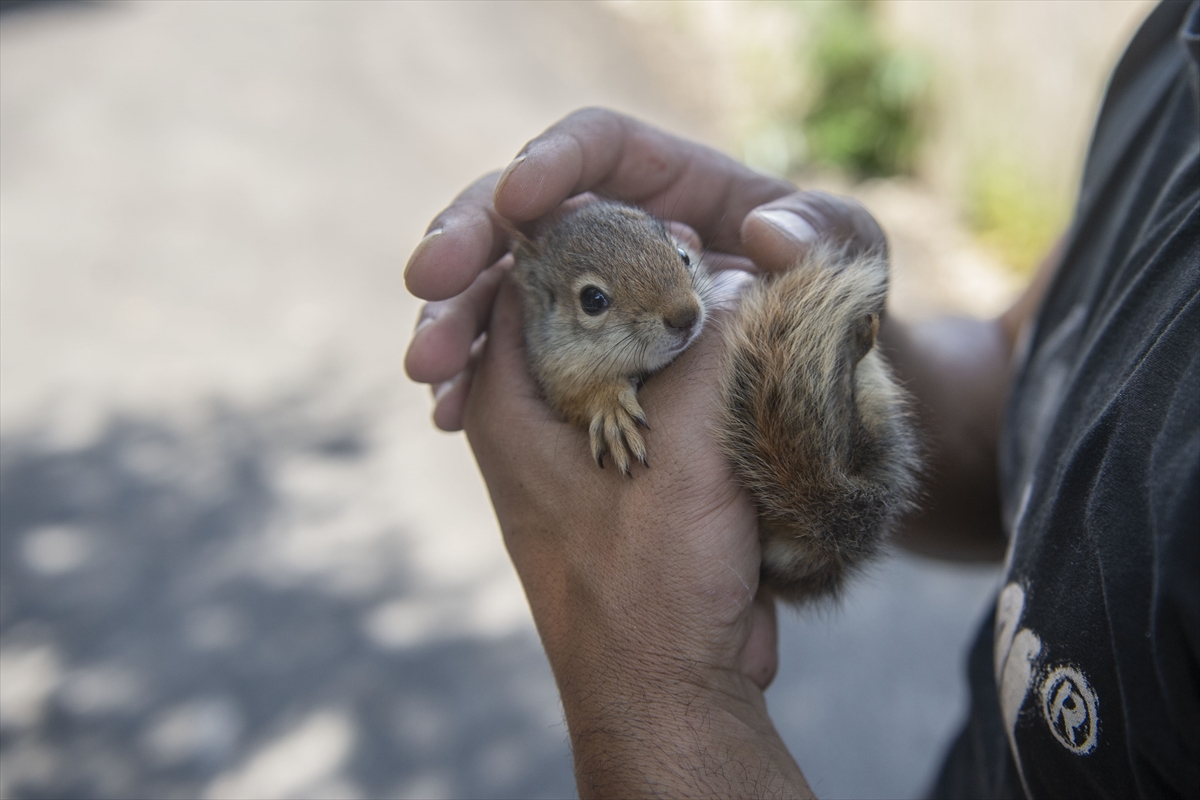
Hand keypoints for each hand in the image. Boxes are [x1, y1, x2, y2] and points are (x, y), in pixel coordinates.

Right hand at [403, 107, 794, 430]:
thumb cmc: (832, 301)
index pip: (596, 147)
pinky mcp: (563, 354)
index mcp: (666, 185)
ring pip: (494, 291)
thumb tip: (763, 231)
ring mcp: (577, 295)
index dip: (552, 160)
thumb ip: (823, 233)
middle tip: (428, 283)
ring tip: (430, 372)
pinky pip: (504, 358)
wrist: (816, 383)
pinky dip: (471, 383)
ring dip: (452, 323)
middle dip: (465, 243)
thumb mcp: (849, 257)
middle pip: (517, 215)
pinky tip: (447, 414)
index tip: (520, 197)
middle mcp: (607, 230)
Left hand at [463, 270, 806, 796]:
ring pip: (630, 352)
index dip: (589, 230)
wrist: (672, 688)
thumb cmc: (652, 580)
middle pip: (582, 307)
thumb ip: (712, 350)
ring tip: (733, 296)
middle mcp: (537, 414)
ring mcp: (585, 444)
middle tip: (705, 251)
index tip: (659, 212)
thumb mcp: (684, 450)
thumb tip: (742, 274)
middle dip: (642, 276)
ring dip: (679, 327)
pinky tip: (742, 358)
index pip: (525, 273)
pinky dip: (697, 375)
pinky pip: (662, 398)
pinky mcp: (633, 473)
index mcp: (511, 400)